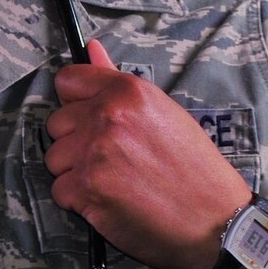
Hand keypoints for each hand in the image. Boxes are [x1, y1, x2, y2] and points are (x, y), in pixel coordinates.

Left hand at [44, 40, 252, 268]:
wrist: (213, 220)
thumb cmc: (195, 169)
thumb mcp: (164, 113)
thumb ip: (118, 82)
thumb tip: (92, 48)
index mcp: (128, 92)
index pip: (68, 80)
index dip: (75, 101)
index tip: (88, 117)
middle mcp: (107, 116)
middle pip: (57, 122)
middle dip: (76, 141)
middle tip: (111, 158)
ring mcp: (93, 153)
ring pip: (55, 158)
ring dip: (75, 172)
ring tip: (112, 181)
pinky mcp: (85, 189)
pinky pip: (60, 190)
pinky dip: (79, 200)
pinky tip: (109, 200)